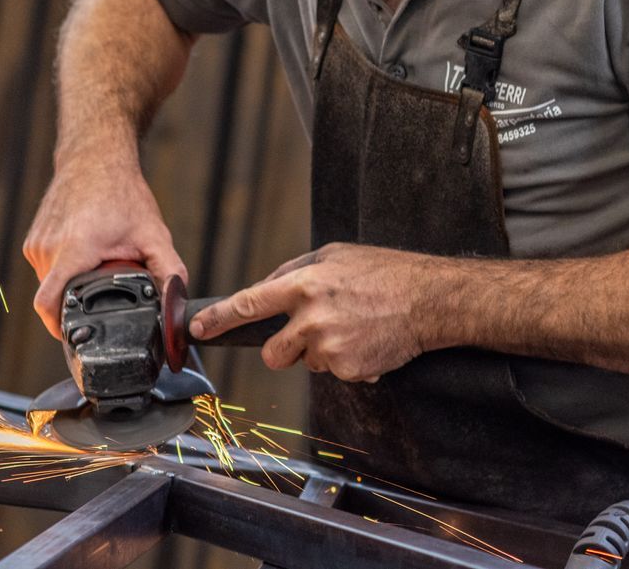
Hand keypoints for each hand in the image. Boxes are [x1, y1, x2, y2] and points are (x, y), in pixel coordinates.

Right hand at [25, 156, 186, 339]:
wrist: (95, 157)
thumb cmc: (122, 193)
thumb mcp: (153, 235)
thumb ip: (169, 272)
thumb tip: (177, 307)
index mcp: (74, 250)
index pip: (49, 304)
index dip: (59, 329)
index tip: (77, 338)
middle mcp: (49, 249)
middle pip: (57, 297)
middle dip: (80, 303)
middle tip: (105, 291)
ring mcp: (37, 244)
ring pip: (51, 284)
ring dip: (73, 284)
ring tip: (96, 264)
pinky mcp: (33, 240)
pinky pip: (47, 269)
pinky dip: (65, 270)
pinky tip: (85, 253)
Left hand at [189, 243, 445, 381]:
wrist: (430, 301)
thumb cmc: (384, 273)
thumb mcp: (336, 255)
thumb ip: (296, 271)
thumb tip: (266, 287)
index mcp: (305, 284)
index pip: (249, 304)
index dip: (219, 319)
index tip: (198, 329)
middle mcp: (312, 319)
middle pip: (271, 353)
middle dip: (281, 350)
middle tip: (306, 334)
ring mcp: (330, 348)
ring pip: (306, 362)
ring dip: (320, 352)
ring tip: (352, 328)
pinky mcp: (349, 370)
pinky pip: (334, 372)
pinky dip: (346, 362)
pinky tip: (367, 341)